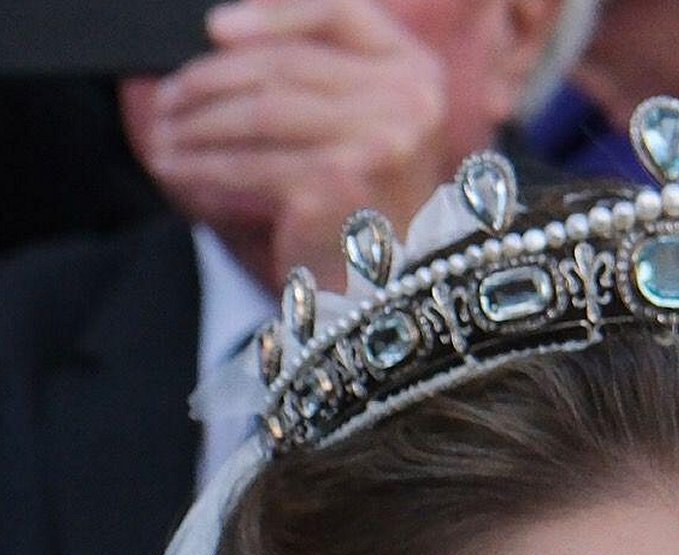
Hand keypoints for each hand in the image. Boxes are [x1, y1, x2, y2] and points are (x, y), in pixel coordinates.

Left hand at [130, 0, 451, 288]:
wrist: (387, 305)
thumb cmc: (368, 219)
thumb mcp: (365, 132)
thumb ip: (323, 78)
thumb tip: (225, 32)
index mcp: (417, 76)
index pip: (340, 13)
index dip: (272, 14)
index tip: (214, 30)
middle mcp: (406, 103)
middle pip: (287, 66)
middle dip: (213, 78)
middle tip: (168, 97)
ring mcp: (375, 142)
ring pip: (260, 111)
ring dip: (198, 122)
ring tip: (163, 133)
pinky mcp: (336, 184)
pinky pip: (249, 163)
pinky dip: (202, 166)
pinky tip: (173, 169)